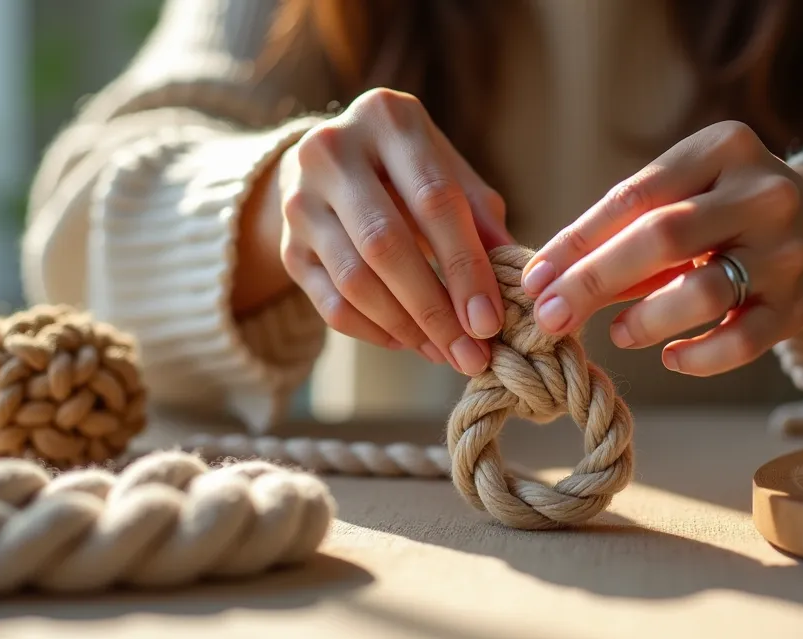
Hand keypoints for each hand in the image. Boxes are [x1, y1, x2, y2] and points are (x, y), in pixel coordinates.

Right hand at [277, 88, 514, 375]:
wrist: (331, 166)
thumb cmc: (410, 172)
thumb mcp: (449, 174)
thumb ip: (481, 219)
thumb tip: (516, 281)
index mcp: (388, 119)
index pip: (434, 200)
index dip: (465, 266)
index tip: (489, 320)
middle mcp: (332, 150)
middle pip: (386, 245)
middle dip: (434, 309)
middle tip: (469, 354)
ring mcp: (299, 198)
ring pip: (354, 280)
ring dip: (406, 327)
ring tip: (445, 352)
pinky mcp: (287, 244)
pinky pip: (329, 303)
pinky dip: (374, 331)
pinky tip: (408, 342)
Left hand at [521, 120, 802, 376]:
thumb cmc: (728, 209)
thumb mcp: (689, 191)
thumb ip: (629, 226)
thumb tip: (550, 281)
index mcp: (725, 148)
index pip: (635, 195)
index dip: (578, 240)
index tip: (533, 277)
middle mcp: (764, 194)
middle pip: (663, 238)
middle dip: (594, 281)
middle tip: (549, 316)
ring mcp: (787, 252)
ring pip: (703, 292)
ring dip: (644, 319)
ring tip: (617, 332)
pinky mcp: (800, 306)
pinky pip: (742, 342)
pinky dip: (698, 356)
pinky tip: (669, 357)